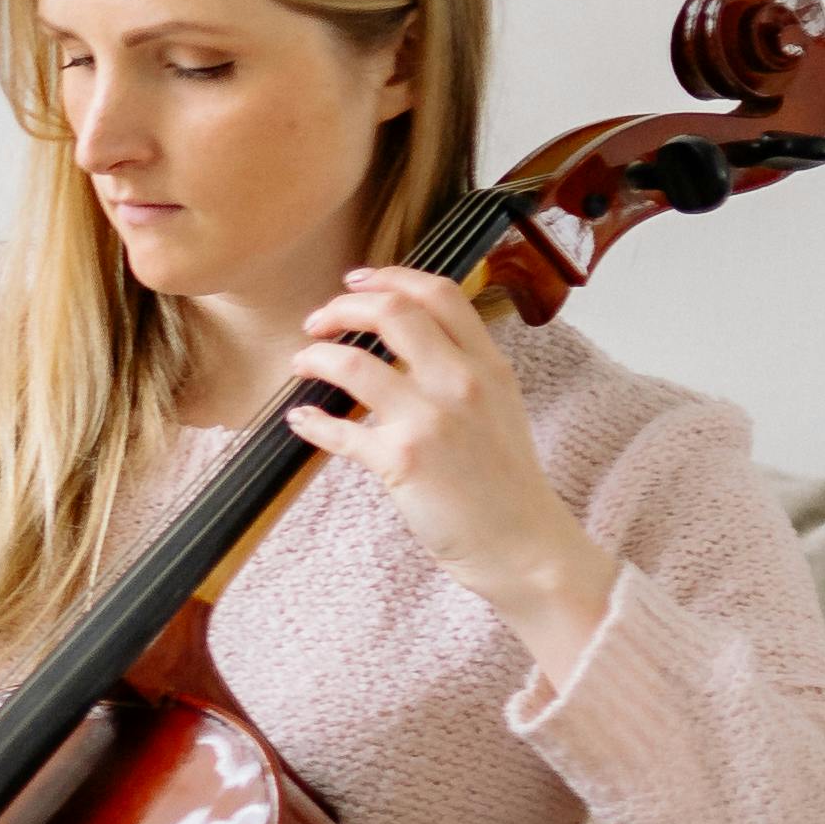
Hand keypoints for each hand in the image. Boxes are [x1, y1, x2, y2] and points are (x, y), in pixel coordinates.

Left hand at [285, 268, 614, 669]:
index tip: (356, 281)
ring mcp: (433, 420)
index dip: (390, 277)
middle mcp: (463, 382)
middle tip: (317, 320)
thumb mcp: (500, 409)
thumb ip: (464, 371)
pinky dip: (312, 422)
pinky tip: (300, 420)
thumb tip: (412, 344)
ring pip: (355, 363)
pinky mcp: (404, 461)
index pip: (440, 294)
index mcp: (488, 365)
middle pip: (393, 313)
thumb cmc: (506, 484)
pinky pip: (341, 430)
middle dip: (343, 307)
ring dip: (317, 357)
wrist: (524, 546)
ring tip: (301, 362)